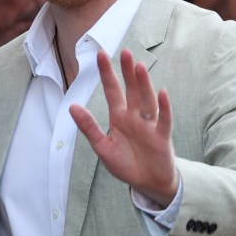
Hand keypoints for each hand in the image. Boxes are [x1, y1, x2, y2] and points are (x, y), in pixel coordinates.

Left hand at [70, 49, 178, 205]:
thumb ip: (89, 127)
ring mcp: (149, 125)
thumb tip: (72, 107)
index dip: (107, 73)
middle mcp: (135, 116)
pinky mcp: (162, 137)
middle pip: (131, 90)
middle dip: (127, 72)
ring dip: (143, 84)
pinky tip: (161, 93)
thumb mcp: (103, 147)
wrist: (147, 183)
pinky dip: (163, 107)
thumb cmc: (126, 164)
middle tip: (125, 52)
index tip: (100, 54)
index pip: (112, 90)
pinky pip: (163, 119)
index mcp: (119, 117)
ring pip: (147, 100)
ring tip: (139, 67)